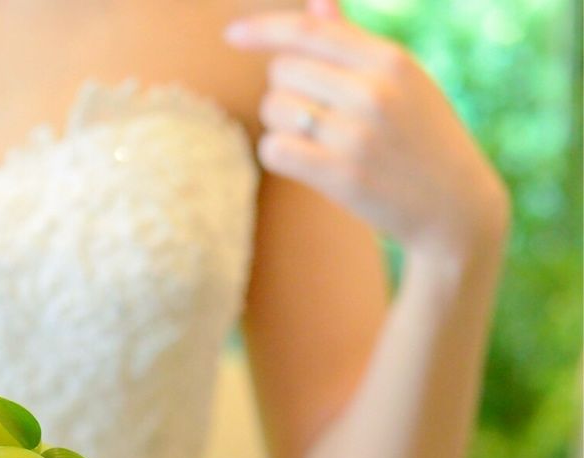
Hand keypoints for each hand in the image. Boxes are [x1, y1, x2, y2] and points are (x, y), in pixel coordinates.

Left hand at [227, 1, 509, 266]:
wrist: (454, 207)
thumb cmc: (423, 138)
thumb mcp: (403, 81)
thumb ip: (354, 43)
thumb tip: (316, 1)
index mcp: (390, 59)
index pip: (310, 31)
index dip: (264, 30)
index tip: (232, 35)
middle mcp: (373, 91)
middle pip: (284, 71)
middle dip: (285, 91)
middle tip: (313, 115)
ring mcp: (357, 135)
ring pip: (276, 110)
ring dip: (281, 125)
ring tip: (315, 140)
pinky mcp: (342, 176)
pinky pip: (275, 150)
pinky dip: (277, 153)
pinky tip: (300, 160)